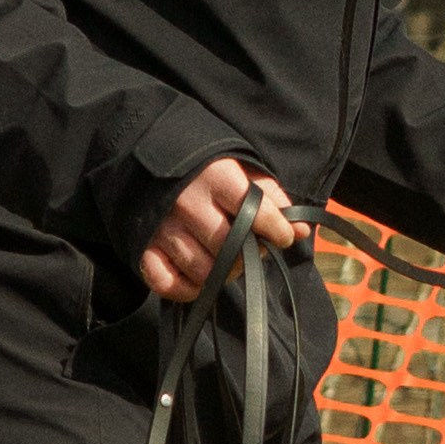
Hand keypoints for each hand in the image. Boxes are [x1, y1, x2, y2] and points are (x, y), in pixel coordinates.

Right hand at [140, 157, 300, 302]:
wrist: (147, 153)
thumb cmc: (204, 167)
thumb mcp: (239, 168)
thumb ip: (270, 196)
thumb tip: (301, 230)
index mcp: (214, 176)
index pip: (253, 210)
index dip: (275, 228)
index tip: (283, 236)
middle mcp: (187, 202)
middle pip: (227, 246)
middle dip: (247, 256)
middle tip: (250, 252)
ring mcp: (163, 226)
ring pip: (201, 269)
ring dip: (221, 275)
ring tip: (227, 265)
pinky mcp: (143, 246)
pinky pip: (164, 282)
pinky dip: (185, 290)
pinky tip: (199, 283)